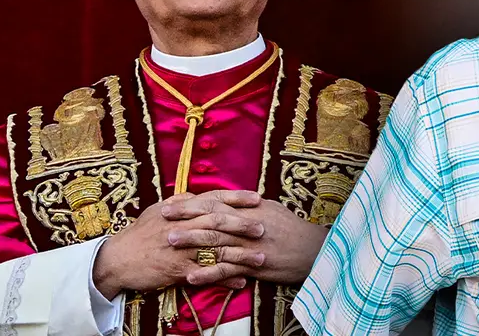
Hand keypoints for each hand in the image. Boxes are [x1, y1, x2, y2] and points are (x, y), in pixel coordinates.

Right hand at [92, 190, 265, 298]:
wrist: (116, 259)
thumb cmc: (138, 234)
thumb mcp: (157, 210)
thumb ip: (179, 202)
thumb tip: (196, 193)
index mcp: (180, 209)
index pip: (213, 199)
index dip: (236, 198)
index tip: (257, 198)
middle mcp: (182, 226)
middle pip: (217, 223)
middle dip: (243, 225)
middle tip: (263, 228)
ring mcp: (180, 249)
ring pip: (215, 250)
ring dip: (240, 255)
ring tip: (261, 258)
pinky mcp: (176, 270)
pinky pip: (205, 275)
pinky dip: (224, 278)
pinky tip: (241, 281)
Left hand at [162, 190, 328, 285]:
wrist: (317, 251)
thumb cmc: (294, 231)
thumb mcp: (273, 211)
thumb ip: (250, 207)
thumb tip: (232, 201)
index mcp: (252, 209)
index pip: (218, 202)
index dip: (193, 202)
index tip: (172, 202)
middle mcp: (249, 224)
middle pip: (212, 218)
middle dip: (185, 218)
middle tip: (162, 218)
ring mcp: (251, 245)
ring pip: (216, 242)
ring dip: (191, 243)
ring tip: (168, 244)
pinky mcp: (255, 266)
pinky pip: (228, 270)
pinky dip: (208, 273)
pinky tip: (190, 277)